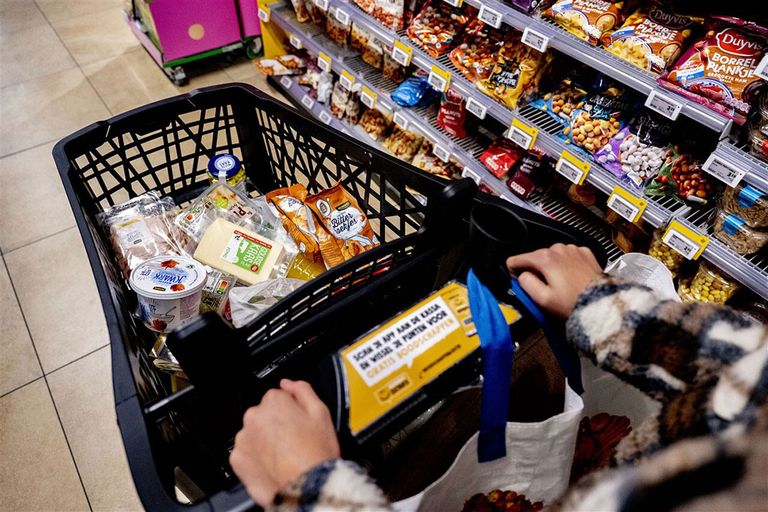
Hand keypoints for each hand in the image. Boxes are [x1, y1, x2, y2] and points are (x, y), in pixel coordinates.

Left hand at [229, 379, 339, 506]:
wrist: (305, 487)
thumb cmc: (316, 453)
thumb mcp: (321, 413)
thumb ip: (303, 390)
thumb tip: (289, 383)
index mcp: (274, 401)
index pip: (279, 397)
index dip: (292, 411)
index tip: (299, 424)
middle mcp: (254, 416)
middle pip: (264, 415)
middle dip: (276, 425)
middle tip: (294, 441)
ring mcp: (244, 438)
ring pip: (254, 434)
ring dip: (264, 441)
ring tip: (284, 455)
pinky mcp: (237, 459)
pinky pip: (246, 453)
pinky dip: (256, 458)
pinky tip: (273, 464)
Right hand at [506, 244, 601, 318]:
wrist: (602, 303)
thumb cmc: (574, 303)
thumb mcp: (542, 299)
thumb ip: (525, 284)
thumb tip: (521, 276)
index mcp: (545, 259)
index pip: (516, 259)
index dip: (514, 272)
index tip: (519, 281)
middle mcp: (558, 249)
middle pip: (534, 258)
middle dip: (535, 271)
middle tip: (543, 289)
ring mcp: (573, 250)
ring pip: (551, 256)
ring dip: (550, 268)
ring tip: (559, 285)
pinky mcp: (584, 254)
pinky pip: (567, 257)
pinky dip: (565, 265)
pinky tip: (570, 278)